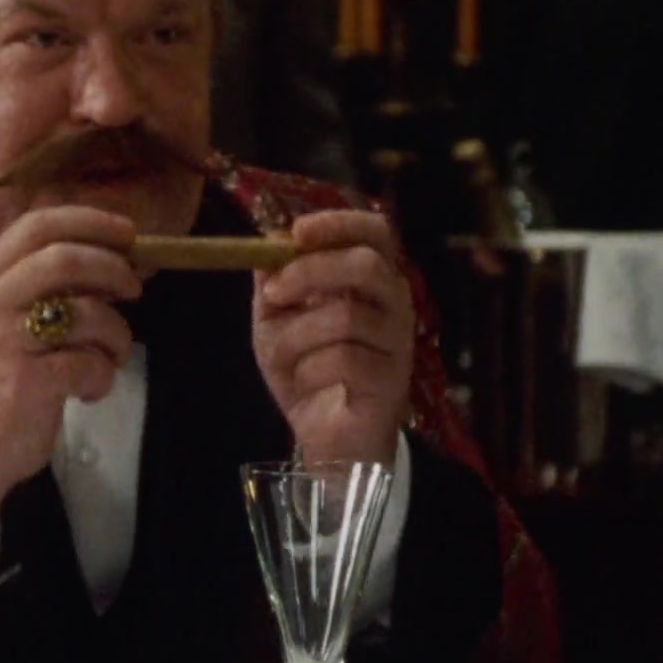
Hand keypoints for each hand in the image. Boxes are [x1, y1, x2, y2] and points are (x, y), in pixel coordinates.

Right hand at [0, 206, 140, 562]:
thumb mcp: (4, 318)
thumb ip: (44, 285)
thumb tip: (116, 257)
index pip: (36, 226)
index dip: (89, 221)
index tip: (128, 233)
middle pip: (63, 259)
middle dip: (112, 269)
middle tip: (134, 289)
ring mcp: (2, 342)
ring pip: (85, 313)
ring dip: (117, 333)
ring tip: (113, 354)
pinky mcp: (22, 383)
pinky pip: (88, 363)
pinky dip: (103, 376)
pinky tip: (90, 389)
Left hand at [252, 210, 412, 464]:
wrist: (327, 438)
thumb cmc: (308, 372)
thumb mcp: (277, 322)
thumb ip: (273, 282)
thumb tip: (264, 242)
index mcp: (370, 279)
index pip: (375, 231)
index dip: (338, 224)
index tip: (296, 232)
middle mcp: (394, 303)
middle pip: (366, 264)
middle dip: (310, 272)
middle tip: (273, 294)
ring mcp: (398, 341)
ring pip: (346, 316)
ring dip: (298, 336)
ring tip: (283, 357)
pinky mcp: (392, 379)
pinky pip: (344, 359)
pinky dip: (309, 370)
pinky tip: (307, 383)